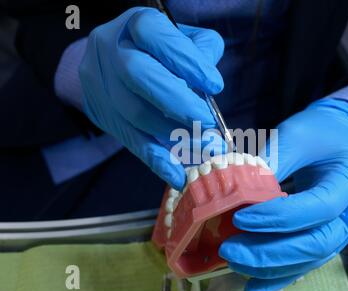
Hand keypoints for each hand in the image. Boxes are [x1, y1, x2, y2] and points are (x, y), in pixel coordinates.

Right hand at [79, 7, 224, 189]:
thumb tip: (210, 88)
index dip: (187, 62)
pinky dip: (156, 160)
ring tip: (207, 148)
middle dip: (178, 103)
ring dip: (174, 135)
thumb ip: (200, 52)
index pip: (157, 36)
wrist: (115, 60)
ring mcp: (99, 83)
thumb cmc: (160, 49)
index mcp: (134, 24)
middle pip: (139, 76)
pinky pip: (129, 140)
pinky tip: (178, 175)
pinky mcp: (101, 113)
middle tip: (208, 123)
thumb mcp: (183, 38)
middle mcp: (110, 49)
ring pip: (134, 113)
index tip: (215, 86)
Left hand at [219, 98, 347, 290]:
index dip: (279, 217)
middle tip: (230, 250)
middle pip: (317, 242)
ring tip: (235, 260)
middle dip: (270, 251)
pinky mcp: (333, 238)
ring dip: (270, 265)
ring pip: (311, 258)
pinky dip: (281, 273)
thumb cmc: (320, 131)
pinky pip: (308, 261)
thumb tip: (237, 193)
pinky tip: (254, 282)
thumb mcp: (295, 135)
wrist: (342, 138)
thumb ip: (272, 162)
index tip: (240, 217)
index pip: (319, 207)